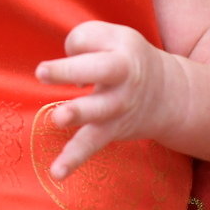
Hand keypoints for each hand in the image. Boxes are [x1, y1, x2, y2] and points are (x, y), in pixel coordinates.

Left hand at [35, 20, 184, 177]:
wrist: (167, 93)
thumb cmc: (126, 58)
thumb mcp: (114, 37)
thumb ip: (84, 40)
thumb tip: (60, 70)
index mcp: (122, 50)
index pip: (88, 39)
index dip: (75, 43)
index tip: (71, 50)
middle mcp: (124, 78)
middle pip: (98, 70)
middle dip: (70, 71)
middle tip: (41, 72)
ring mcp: (118, 107)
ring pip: (97, 111)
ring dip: (77, 114)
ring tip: (58, 118)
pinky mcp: (110, 130)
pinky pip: (91, 144)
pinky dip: (73, 160)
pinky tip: (57, 173)